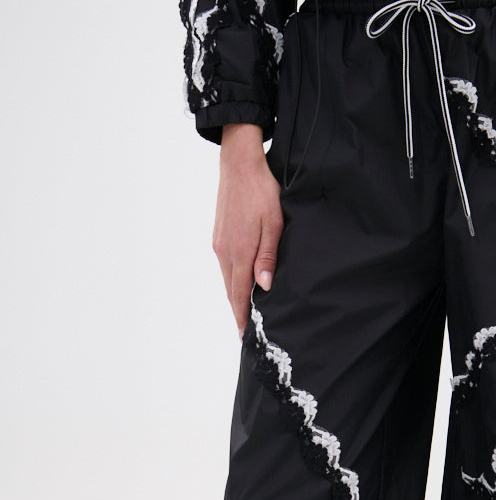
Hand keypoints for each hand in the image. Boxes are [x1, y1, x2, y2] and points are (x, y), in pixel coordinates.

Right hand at [213, 123, 283, 340]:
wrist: (239, 163)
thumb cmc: (261, 191)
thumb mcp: (273, 223)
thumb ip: (267, 256)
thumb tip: (263, 286)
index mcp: (238, 252)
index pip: (240, 294)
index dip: (242, 316)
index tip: (244, 335)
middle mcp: (223, 251)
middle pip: (230, 291)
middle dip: (238, 311)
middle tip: (245, 331)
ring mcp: (218, 243)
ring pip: (227, 279)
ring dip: (235, 296)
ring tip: (244, 312)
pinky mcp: (218, 235)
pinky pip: (225, 266)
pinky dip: (232, 280)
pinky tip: (241, 283)